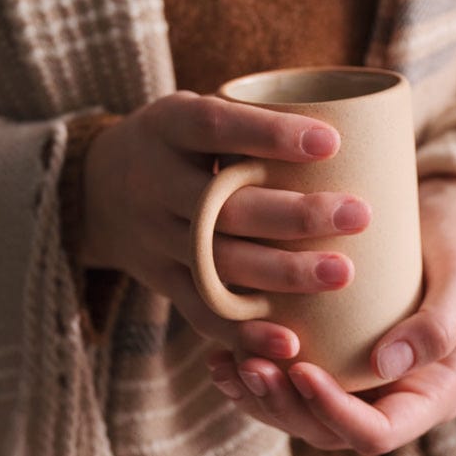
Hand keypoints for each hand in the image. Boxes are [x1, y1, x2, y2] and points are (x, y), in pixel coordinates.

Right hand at [78, 92, 370, 358]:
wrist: (95, 188)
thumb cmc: (179, 144)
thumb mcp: (194, 113)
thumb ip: (250, 124)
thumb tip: (356, 135)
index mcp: (167, 128)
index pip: (215, 127)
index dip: (270, 135)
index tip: (333, 142)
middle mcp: (154, 184)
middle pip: (223, 205)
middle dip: (295, 214)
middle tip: (359, 215)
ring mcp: (154, 239)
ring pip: (218, 262)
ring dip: (282, 273)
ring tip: (342, 273)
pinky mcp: (160, 281)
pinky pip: (201, 311)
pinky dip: (245, 332)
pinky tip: (291, 342)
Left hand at [206, 177, 455, 452]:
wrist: (442, 224)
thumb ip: (438, 326)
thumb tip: (384, 364)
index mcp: (430, 398)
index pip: (377, 433)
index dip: (335, 412)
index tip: (303, 370)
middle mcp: (390, 402)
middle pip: (328, 432)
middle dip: (285, 406)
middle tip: (250, 366)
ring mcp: (358, 388)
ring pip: (300, 416)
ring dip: (261, 397)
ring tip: (230, 364)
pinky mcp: (332, 365)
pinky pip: (288, 387)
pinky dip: (252, 380)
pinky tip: (221, 357)